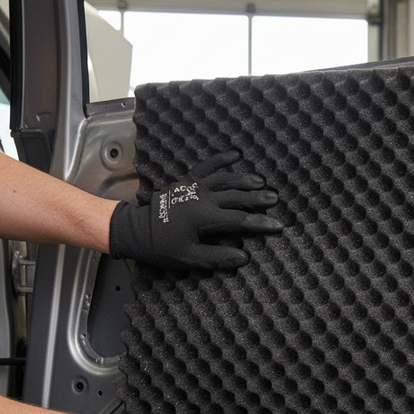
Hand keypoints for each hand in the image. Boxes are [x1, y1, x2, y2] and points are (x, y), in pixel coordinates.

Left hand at [108, 150, 282, 269]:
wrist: (135, 229)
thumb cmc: (162, 246)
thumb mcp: (189, 258)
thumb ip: (217, 258)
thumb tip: (243, 257)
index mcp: (205, 217)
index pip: (240, 219)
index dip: (260, 223)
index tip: (278, 225)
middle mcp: (203, 198)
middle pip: (237, 195)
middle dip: (258, 197)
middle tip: (275, 198)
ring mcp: (195, 186)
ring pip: (226, 178)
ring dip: (245, 179)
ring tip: (262, 181)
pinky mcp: (188, 180)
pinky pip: (208, 166)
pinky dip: (222, 159)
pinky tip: (236, 154)